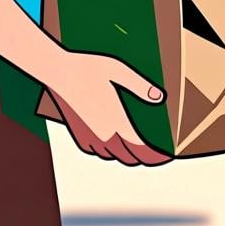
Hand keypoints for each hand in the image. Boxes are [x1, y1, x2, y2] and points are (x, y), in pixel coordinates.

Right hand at [46, 51, 171, 166]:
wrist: (57, 70)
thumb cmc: (88, 67)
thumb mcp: (119, 71)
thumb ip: (140, 87)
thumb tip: (159, 98)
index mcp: (116, 123)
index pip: (141, 150)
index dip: (156, 157)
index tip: (167, 156)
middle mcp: (102, 135)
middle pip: (128, 157)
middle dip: (144, 157)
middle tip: (156, 152)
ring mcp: (88, 137)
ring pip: (112, 156)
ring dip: (127, 155)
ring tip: (138, 147)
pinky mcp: (78, 134)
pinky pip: (98, 151)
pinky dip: (110, 152)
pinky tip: (114, 142)